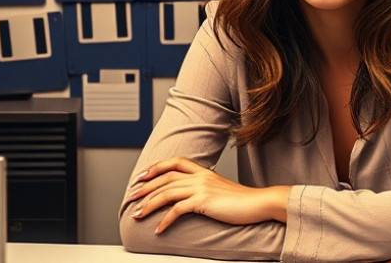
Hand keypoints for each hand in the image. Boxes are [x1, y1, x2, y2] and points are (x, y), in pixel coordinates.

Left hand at [123, 156, 290, 233]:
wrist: (259, 203)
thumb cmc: (243, 201)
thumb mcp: (220, 191)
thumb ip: (205, 189)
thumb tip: (190, 198)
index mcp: (204, 172)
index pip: (175, 162)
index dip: (156, 167)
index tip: (142, 176)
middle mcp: (200, 176)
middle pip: (165, 177)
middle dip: (144, 187)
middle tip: (131, 198)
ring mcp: (201, 188)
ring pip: (166, 192)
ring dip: (149, 204)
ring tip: (137, 214)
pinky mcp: (204, 201)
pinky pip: (177, 209)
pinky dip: (165, 220)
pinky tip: (159, 229)